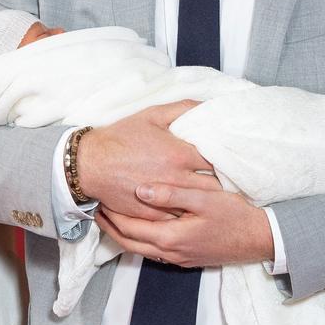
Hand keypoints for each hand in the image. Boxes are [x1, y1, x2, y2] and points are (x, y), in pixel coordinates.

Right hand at [76, 101, 217, 219]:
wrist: (91, 164)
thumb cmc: (121, 137)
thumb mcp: (152, 115)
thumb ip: (183, 108)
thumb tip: (207, 106)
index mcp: (179, 154)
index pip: (218, 161)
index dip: (228, 160)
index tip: (234, 160)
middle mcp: (176, 179)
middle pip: (214, 187)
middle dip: (224, 184)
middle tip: (231, 181)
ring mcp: (166, 200)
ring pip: (199, 205)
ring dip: (209, 201)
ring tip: (218, 198)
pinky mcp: (154, 215)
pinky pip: (180, 218)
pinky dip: (188, 214)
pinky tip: (194, 210)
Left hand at [96, 184, 273, 267]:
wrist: (259, 239)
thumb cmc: (234, 215)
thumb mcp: (204, 198)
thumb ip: (172, 194)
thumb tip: (140, 190)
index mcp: (170, 236)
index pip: (128, 228)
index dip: (111, 214)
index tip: (100, 197)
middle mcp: (170, 252)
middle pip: (128, 242)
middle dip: (110, 226)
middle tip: (97, 207)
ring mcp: (178, 258)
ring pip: (139, 249)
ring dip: (122, 233)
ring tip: (111, 215)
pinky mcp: (185, 258)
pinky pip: (153, 251)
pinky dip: (139, 239)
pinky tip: (139, 225)